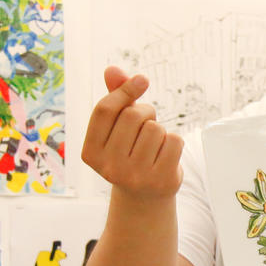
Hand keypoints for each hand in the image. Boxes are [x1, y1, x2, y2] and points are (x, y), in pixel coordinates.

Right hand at [82, 66, 182, 198]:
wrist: (144, 196)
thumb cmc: (129, 153)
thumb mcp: (117, 127)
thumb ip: (114, 98)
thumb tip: (112, 69)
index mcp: (91, 153)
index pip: (105, 110)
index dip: (124, 90)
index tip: (142, 80)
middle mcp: (109, 167)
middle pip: (132, 116)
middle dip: (145, 112)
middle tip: (146, 126)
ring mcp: (135, 176)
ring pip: (155, 128)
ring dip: (159, 129)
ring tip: (153, 144)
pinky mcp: (161, 180)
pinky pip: (174, 140)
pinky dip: (174, 141)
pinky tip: (165, 155)